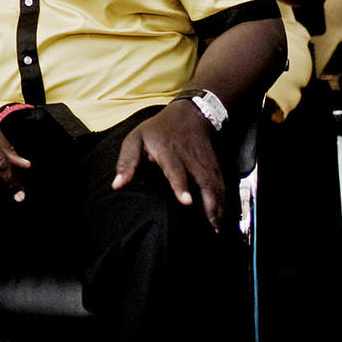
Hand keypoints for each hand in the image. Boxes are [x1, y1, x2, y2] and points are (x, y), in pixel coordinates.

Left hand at [113, 102, 224, 230]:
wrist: (190, 113)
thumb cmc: (158, 129)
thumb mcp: (136, 138)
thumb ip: (127, 161)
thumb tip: (116, 185)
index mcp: (168, 151)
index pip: (176, 170)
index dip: (181, 186)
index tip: (187, 201)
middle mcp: (189, 158)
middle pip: (203, 181)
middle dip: (209, 203)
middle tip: (211, 225)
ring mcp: (204, 162)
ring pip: (215, 184)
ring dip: (219, 207)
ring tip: (217, 228)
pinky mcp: (214, 165)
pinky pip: (222, 184)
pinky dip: (224, 202)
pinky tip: (222, 217)